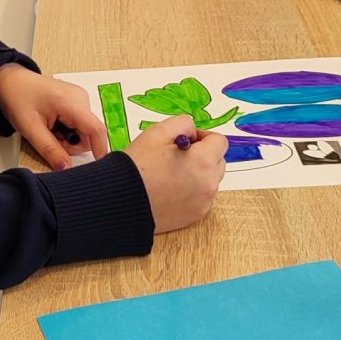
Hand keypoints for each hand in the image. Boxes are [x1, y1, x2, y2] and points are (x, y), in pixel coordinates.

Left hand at [0, 65, 109, 171]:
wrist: (10, 80)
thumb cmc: (17, 98)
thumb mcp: (30, 129)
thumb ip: (50, 150)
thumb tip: (66, 168)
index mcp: (71, 102)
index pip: (96, 130)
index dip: (100, 150)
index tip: (96, 168)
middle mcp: (81, 98)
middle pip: (89, 133)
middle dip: (71, 144)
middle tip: (49, 139)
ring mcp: (79, 98)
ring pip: (83, 130)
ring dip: (67, 138)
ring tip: (48, 129)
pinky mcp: (76, 100)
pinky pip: (79, 123)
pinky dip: (67, 129)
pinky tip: (52, 123)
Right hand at [124, 117, 226, 232]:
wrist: (120, 200)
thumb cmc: (138, 166)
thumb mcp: (158, 132)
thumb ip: (183, 124)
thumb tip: (193, 133)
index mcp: (203, 161)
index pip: (220, 142)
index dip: (202, 137)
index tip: (186, 140)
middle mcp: (208, 184)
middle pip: (218, 161)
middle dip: (203, 154)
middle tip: (177, 156)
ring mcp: (203, 202)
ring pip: (211, 180)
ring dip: (199, 173)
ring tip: (172, 173)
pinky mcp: (196, 215)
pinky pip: (203, 196)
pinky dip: (193, 190)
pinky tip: (171, 188)